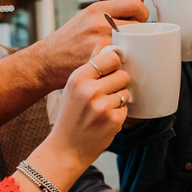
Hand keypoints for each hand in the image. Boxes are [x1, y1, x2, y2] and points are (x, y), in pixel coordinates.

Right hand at [29, 0, 148, 88]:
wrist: (47, 61)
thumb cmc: (70, 40)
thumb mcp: (87, 17)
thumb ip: (110, 13)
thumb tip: (137, 9)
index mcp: (97, 9)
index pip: (134, 3)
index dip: (142, 13)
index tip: (141, 21)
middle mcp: (98, 23)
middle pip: (137, 24)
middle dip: (140, 33)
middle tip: (136, 41)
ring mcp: (99, 42)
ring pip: (133, 43)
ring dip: (135, 49)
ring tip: (127, 53)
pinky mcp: (98, 61)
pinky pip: (123, 61)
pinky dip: (124, 63)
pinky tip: (118, 65)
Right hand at [45, 44, 130, 166]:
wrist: (66, 148)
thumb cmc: (69, 116)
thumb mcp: (73, 87)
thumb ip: (89, 65)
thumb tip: (102, 42)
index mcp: (78, 78)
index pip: (111, 58)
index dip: (114, 64)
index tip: (111, 70)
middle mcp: (90, 90)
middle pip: (123, 74)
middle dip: (117, 84)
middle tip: (104, 94)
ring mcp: (103, 106)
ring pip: (126, 92)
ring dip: (118, 100)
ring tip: (101, 109)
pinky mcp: (114, 120)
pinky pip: (126, 108)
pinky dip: (118, 114)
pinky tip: (103, 120)